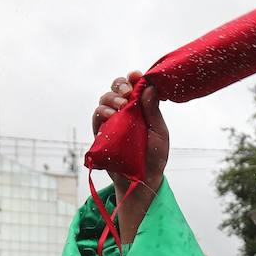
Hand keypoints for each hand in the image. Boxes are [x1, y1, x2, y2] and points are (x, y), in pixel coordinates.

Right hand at [92, 70, 169, 192]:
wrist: (142, 180)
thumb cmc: (154, 157)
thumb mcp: (159, 132)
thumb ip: (153, 111)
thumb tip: (149, 87)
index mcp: (141, 108)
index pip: (135, 86)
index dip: (134, 78)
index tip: (136, 76)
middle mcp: (125, 111)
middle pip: (117, 88)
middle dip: (120, 84)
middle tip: (127, 91)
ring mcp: (112, 121)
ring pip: (105, 99)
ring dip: (112, 98)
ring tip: (122, 106)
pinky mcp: (101, 132)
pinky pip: (96, 116)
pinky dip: (102, 111)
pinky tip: (112, 115)